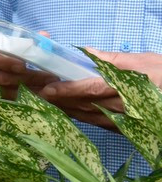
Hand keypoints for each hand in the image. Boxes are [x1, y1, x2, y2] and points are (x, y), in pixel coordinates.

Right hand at [0, 44, 57, 98]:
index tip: (25, 64)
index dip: (6, 61)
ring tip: (50, 85)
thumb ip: (24, 39)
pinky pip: (9, 99)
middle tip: (50, 77)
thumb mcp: (6, 40)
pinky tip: (40, 94)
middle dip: (29, 78)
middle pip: (2, 77)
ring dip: (31, 89)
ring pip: (8, 90)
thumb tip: (44, 35)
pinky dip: (26, 98)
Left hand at [38, 50, 161, 128]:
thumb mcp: (144, 61)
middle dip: (60, 101)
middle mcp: (124, 107)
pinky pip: (100, 124)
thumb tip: (86, 52)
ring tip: (46, 103)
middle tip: (37, 96)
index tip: (48, 89)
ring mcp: (126, 121)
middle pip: (86, 105)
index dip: (68, 89)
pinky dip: (83, 117)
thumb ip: (113, 59)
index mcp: (127, 87)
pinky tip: (69, 112)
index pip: (92, 89)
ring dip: (67, 110)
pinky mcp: (128, 129)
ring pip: (90, 116)